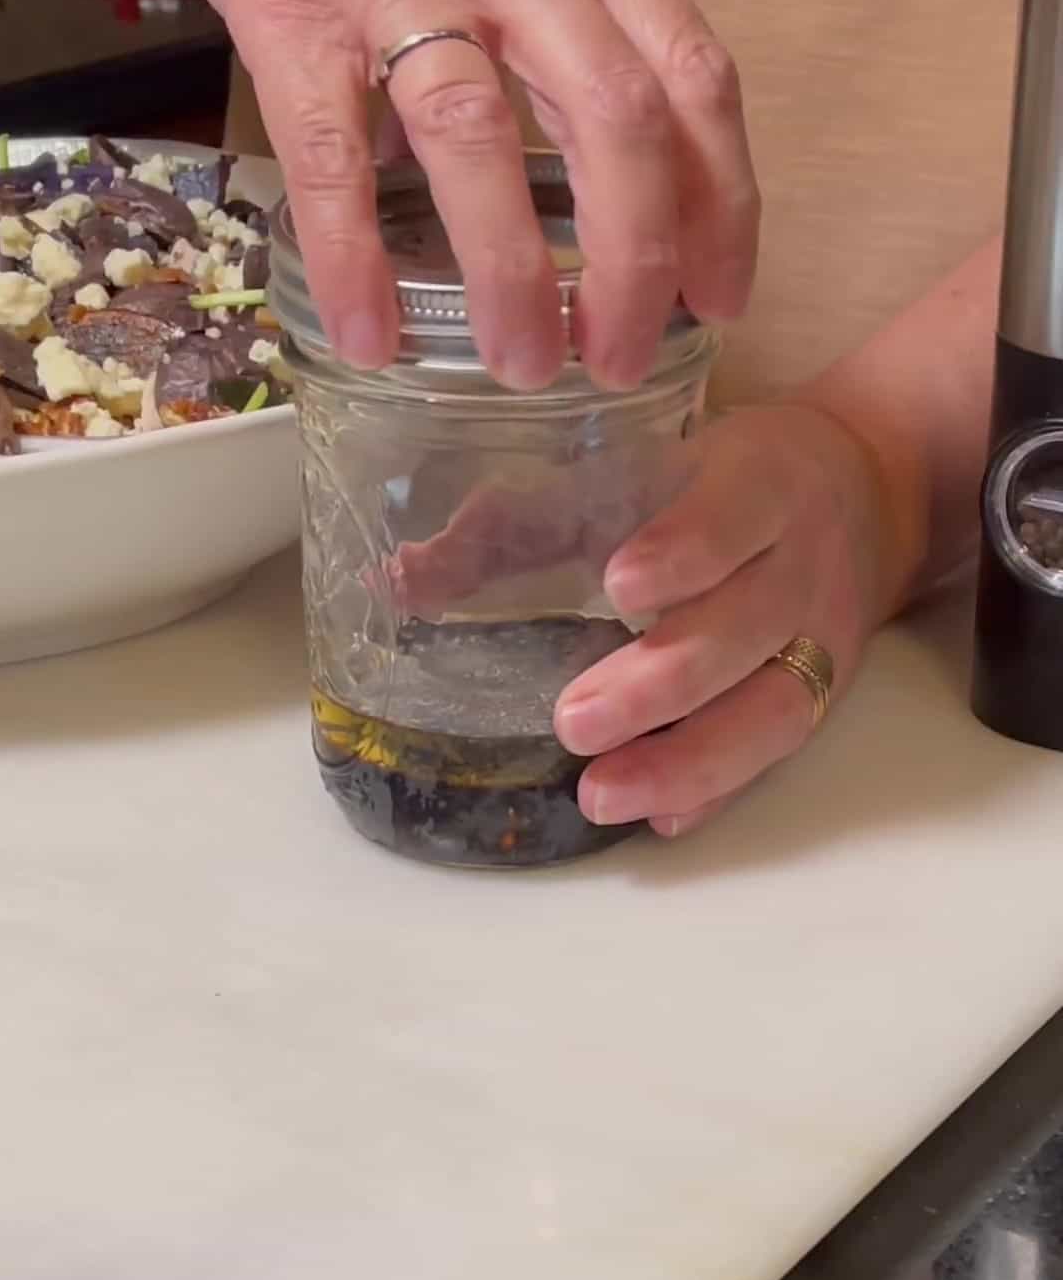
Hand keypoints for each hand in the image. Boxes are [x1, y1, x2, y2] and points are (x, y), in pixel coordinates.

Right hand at [124, 0, 757, 388]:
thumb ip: (563, 5)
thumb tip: (581, 152)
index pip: (694, 73)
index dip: (723, 201)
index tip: (722, 293)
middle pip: (618, 123)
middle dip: (637, 266)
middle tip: (622, 357)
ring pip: (484, 141)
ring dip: (515, 277)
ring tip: (523, 365)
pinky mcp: (294, 6)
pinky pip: (332, 155)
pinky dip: (357, 259)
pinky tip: (373, 332)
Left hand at [556, 402, 909, 835]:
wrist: (871, 488)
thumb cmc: (726, 477)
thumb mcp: (653, 461)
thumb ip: (536, 515)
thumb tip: (408, 579)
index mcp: (761, 485)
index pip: (731, 518)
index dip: (683, 552)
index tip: (618, 584)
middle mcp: (801, 564)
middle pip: (741, 630)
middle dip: (656, 684)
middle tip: (571, 722)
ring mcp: (823, 636)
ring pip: (769, 707)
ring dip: (686, 761)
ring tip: (601, 796)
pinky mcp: (829, 692)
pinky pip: (778, 749)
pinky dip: (719, 789)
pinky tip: (660, 818)